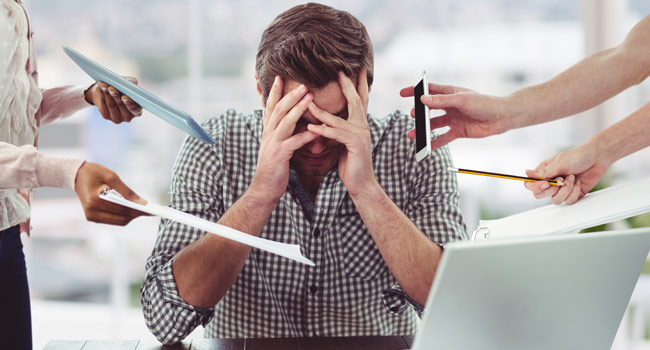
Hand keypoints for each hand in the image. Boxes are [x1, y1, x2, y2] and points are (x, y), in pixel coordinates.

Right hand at [74, 162, 148, 224]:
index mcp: (95, 201)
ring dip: (131, 216)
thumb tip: (142, 203)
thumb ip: (127, 191)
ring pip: (119, 221)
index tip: (151, 210)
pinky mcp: (92, 218)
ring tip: (142, 209)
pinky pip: (113, 220)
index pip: (122, 209)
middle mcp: (92, 212)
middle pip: (122, 219)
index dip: (138, 210)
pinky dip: (123, 215)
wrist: (76, 175)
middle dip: (136, 214)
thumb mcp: (112, 176)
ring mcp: (91, 217)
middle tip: (150, 210)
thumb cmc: (94, 173)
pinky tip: (131, 208)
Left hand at [85, 78, 142, 123]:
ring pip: (111, 105)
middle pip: (121, 106)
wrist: (109, 93)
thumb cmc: (122, 88)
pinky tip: (101, 87)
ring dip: (107, 94)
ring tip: (104, 85)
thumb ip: (132, 83)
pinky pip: (103, 105)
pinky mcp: (106, 116)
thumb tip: (131, 83)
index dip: (130, 103)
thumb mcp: (129, 84)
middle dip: (116, 96)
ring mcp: (117, 118)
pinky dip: (102, 94)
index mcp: (137, 110)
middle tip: (111, 88)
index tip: (124, 96)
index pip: (136, 109)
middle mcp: (128, 117)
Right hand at [250, 76, 317, 201]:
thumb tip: (287, 120)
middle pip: (279, 109)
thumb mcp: (274, 145)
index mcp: (267, 130)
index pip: (270, 106)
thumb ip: (279, 132)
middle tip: (303, 83)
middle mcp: (268, 133)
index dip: (275, 91)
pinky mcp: (280, 155)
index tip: (280, 77)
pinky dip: (307, 135)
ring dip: (298, 108)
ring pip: (286, 121)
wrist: (264, 187)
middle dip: (290, 95)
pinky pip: (295, 142)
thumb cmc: (273, 167)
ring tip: (310, 97)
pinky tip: (318, 130)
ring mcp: (273, 143)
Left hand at [307, 69, 375, 196]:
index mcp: (360, 124)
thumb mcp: (343, 143)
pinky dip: (323, 130)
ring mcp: (361, 135)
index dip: (358, 84)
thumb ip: (338, 130)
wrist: (361, 184)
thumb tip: (326, 120)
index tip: (356, 69)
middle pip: (355, 101)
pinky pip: (336, 134)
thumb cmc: (350, 164)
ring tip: (308, 102)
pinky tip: (311, 127)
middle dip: (347, 85)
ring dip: (321, 111)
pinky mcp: (355, 145)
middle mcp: (363, 126)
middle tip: (339, 71)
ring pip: (339, 119)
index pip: (360, 100)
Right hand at [399, 83, 507, 150]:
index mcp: (450, 93)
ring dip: (423, 130)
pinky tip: (426, 147)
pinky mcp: (458, 131)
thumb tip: (423, 100)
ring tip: (413, 134)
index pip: (429, 90)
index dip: (415, 91)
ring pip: (434, 125)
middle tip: (413, 115)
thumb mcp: (461, 100)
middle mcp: (450, 106)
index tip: (403, 93)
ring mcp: (453, 119)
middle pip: (429, 109)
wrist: (500, 118)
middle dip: (419, 113)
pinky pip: (443, 138)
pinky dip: (434, 143)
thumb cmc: (484, 104)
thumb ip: (441, 100)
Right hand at [524, 143, 608, 204]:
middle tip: (561, 180)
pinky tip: (578, 182)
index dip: (536, 187)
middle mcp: (550, 182)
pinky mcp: (572, 194)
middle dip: (552, 190)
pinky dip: (574, 192)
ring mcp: (561, 189)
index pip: (530, 184)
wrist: (597, 158)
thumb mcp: (560, 162)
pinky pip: (568, 201)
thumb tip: (526, 173)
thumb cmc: (578, 156)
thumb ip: (544, 172)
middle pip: (540, 195)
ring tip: (572, 178)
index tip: (547, 183)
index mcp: (543, 172)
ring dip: (566, 190)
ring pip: (555, 200)